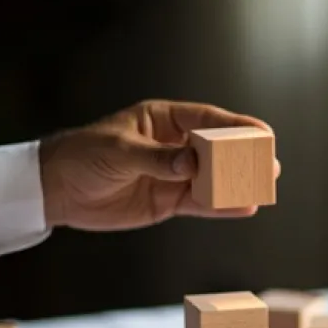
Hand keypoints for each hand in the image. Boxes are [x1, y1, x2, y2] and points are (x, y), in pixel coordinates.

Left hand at [38, 99, 280, 230]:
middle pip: (216, 149)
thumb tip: (192, 165)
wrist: (58, 190)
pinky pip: (199, 204)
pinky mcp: (166, 201)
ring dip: (236, 184)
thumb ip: (156, 159)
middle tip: (269, 164)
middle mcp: (172, 146)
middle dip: (243, 156)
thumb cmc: (83, 156)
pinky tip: (242, 208)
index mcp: (162, 120)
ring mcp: (172, 175)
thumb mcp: (118, 152)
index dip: (236, 125)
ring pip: (212, 178)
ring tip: (263, 189)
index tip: (262, 132)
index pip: (206, 119)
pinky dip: (219, 207)